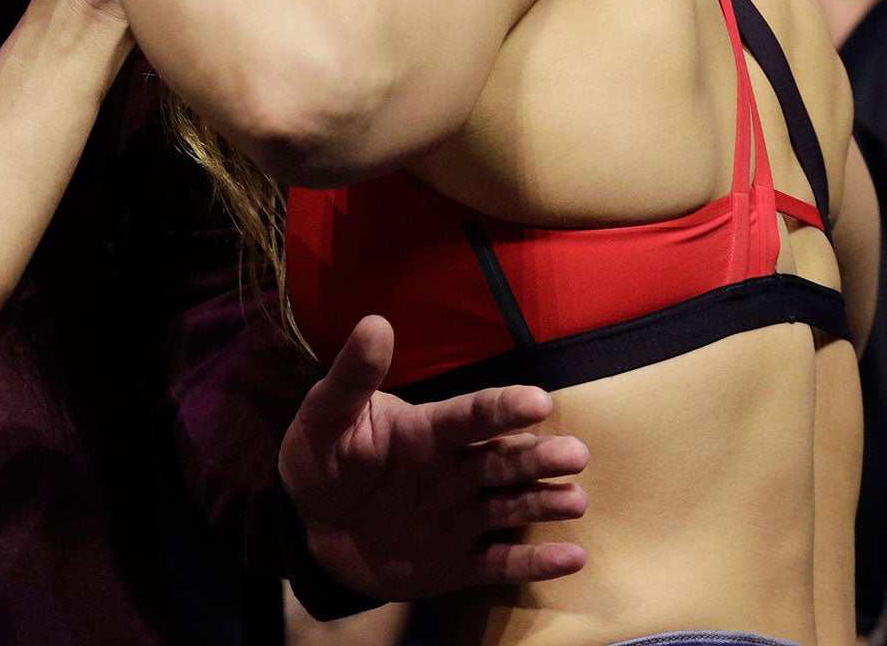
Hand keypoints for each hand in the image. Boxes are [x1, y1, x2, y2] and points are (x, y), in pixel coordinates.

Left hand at [279, 316, 588, 600]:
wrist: (311, 526)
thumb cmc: (324, 457)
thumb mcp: (328, 414)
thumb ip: (353, 377)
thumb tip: (374, 322)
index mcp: (428, 431)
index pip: (471, 415)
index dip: (502, 407)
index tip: (538, 401)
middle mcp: (455, 471)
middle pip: (504, 459)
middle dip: (539, 456)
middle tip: (575, 454)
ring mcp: (460, 517)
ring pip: (512, 506)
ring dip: (544, 501)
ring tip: (575, 499)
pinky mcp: (458, 563)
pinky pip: (502, 563)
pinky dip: (535, 562)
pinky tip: (572, 559)